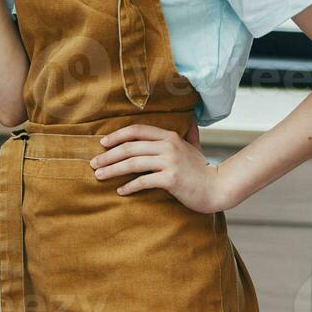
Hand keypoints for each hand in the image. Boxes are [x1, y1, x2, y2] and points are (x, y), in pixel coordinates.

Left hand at [89, 123, 231, 213]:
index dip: (117, 135)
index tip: (103, 143)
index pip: (137, 130)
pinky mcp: (171, 178)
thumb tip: (191, 120)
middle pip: (130, 147)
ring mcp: (170, 161)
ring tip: (99, 175)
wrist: (217, 188)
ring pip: (133, 163)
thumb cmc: (202, 170)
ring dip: (112, 169)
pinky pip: (143, 181)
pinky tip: (120, 191)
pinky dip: (129, 186)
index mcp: (170, 136)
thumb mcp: (194, 147)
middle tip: (94, 163)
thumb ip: (189, 134)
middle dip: (108, 155)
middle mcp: (168, 145)